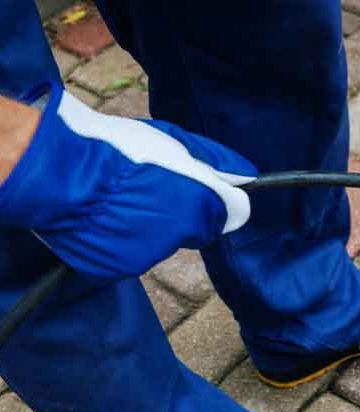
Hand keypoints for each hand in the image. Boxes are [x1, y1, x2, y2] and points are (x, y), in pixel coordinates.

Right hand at [0, 83, 255, 281]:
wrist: (59, 172)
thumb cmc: (117, 149)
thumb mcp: (174, 143)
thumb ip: (215, 162)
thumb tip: (248, 177)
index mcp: (199, 203)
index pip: (231, 213)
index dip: (214, 199)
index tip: (198, 188)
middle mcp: (180, 236)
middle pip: (194, 229)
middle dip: (179, 212)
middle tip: (147, 187)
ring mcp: (148, 255)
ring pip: (160, 243)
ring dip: (147, 225)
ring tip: (118, 198)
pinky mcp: (118, 268)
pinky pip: (128, 253)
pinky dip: (120, 239)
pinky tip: (103, 216)